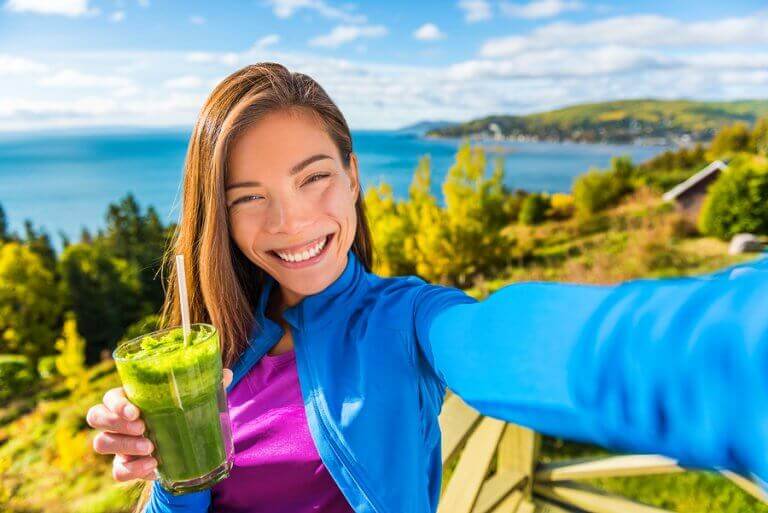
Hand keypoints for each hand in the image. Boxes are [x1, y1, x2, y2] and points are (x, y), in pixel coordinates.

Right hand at [86, 368, 233, 481]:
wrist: (183, 448)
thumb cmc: (182, 415)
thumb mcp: (193, 400)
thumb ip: (206, 385)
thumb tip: (227, 373)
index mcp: (130, 399)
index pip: (109, 397)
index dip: (116, 404)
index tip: (135, 411)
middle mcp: (118, 421)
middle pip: (96, 416)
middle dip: (115, 423)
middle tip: (143, 428)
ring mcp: (118, 444)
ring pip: (101, 443)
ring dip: (124, 445)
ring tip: (151, 447)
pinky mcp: (124, 465)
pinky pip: (117, 470)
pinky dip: (133, 469)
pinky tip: (153, 465)